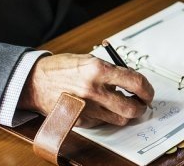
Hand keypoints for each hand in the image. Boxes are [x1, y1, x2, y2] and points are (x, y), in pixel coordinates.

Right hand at [18, 53, 153, 127]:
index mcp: (99, 69)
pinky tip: (102, 107)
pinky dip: (107, 117)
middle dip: (141, 107)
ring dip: (126, 114)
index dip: (147, 89)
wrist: (35, 81)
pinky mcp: (79, 120)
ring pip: (119, 119)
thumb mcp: (90, 60)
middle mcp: (94, 90)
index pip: (135, 82)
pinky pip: (102, 123)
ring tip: (123, 105)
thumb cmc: (63, 68)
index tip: (148, 91)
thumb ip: (112, 71)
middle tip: (142, 103)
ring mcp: (86, 108)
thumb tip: (132, 82)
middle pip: (131, 108)